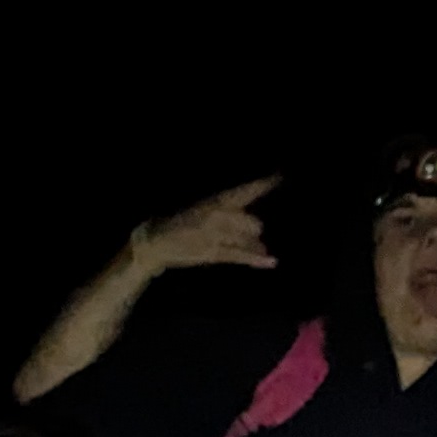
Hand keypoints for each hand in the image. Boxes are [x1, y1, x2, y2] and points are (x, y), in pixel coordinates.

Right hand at [128, 173, 279, 281]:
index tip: (280, 176)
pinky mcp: (212, 253)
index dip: (263, 184)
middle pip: (251, 221)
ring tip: (262, 249)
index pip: (245, 191)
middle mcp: (217, 215)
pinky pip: (239, 255)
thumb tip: (248, 212)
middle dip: (255, 228)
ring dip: (255, 244)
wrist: (156, 241)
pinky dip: (256, 259)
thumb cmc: (178, 222)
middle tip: (253, 232)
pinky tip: (271, 261)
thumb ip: (224, 208)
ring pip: (247, 238)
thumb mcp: (201, 207)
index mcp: (214, 201)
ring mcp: (215, 235)